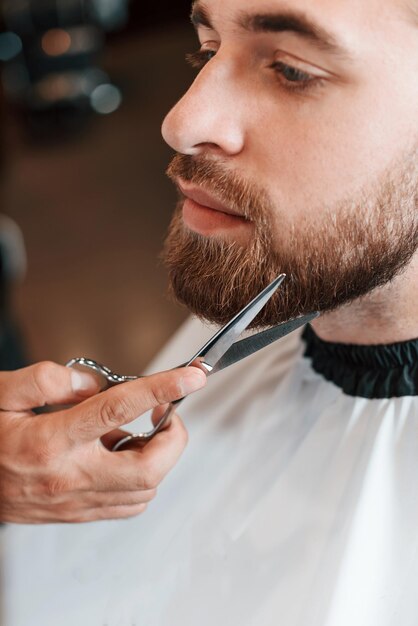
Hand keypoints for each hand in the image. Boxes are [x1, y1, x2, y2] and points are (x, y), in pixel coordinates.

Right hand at [0, 362, 205, 522]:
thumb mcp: (2, 394)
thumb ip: (46, 380)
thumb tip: (90, 384)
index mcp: (50, 440)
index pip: (117, 410)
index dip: (161, 389)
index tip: (190, 377)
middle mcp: (69, 477)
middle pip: (147, 468)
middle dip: (173, 437)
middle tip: (167, 411)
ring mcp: (75, 502)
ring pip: (144, 491)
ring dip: (159, 457)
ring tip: (141, 431)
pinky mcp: (78, 514)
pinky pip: (129, 505)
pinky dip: (143, 479)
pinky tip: (124, 455)